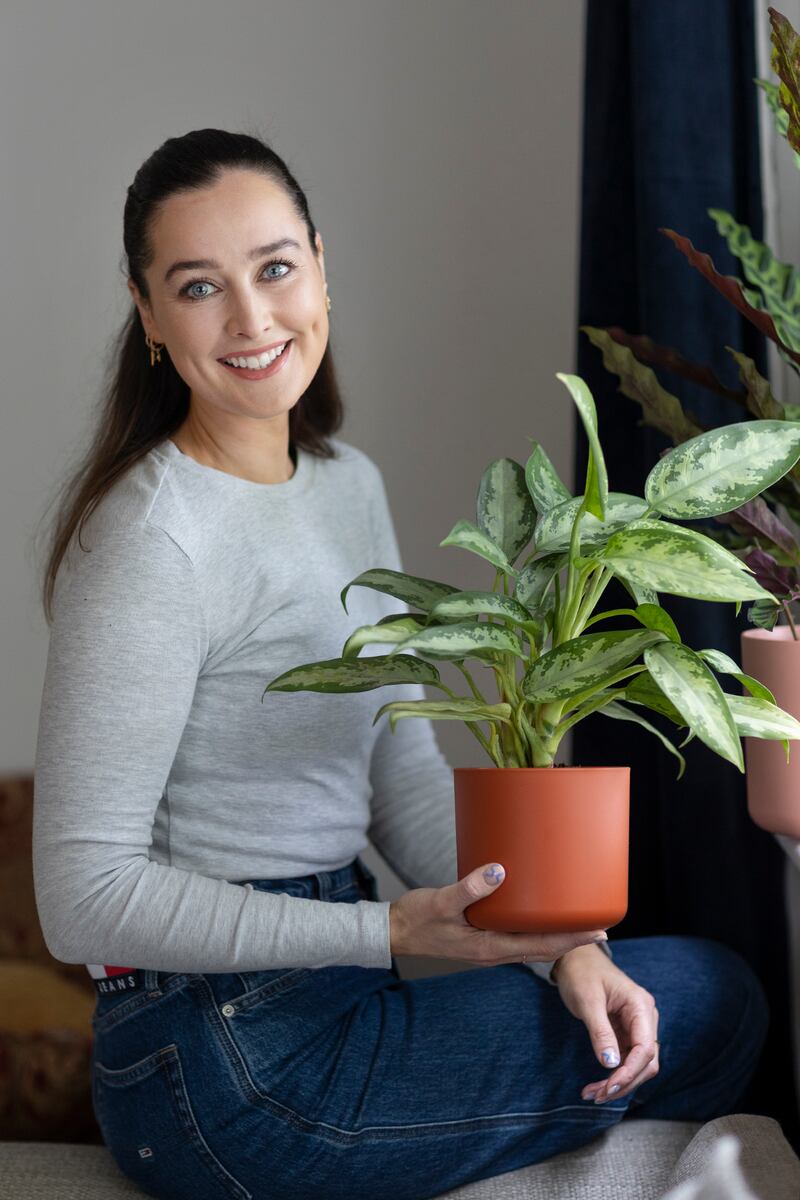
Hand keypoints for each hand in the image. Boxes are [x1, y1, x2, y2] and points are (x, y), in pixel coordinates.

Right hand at [389, 862, 608, 965]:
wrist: (393, 932)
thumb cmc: (415, 918)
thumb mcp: (440, 901)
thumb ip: (469, 887)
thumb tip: (498, 871)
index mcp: (489, 947)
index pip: (541, 947)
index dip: (572, 939)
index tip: (598, 931)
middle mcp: (494, 951)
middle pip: (544, 949)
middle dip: (573, 940)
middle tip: (601, 927)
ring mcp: (488, 947)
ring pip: (532, 946)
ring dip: (557, 937)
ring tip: (578, 923)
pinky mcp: (481, 939)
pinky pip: (517, 938)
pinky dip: (536, 930)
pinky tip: (540, 916)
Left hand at [553, 944, 659, 1104]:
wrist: (575, 959)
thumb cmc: (582, 974)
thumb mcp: (588, 1001)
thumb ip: (600, 1032)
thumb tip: (611, 1064)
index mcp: (641, 1005)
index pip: (645, 1048)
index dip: (629, 1072)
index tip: (608, 1087)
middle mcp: (645, 1017)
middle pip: (646, 1062)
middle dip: (624, 1082)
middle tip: (596, 1096)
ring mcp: (637, 1026)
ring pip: (638, 1065)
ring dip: (619, 1083)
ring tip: (593, 1094)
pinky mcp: (627, 1033)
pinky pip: (627, 1060)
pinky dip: (614, 1075)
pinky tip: (597, 1086)